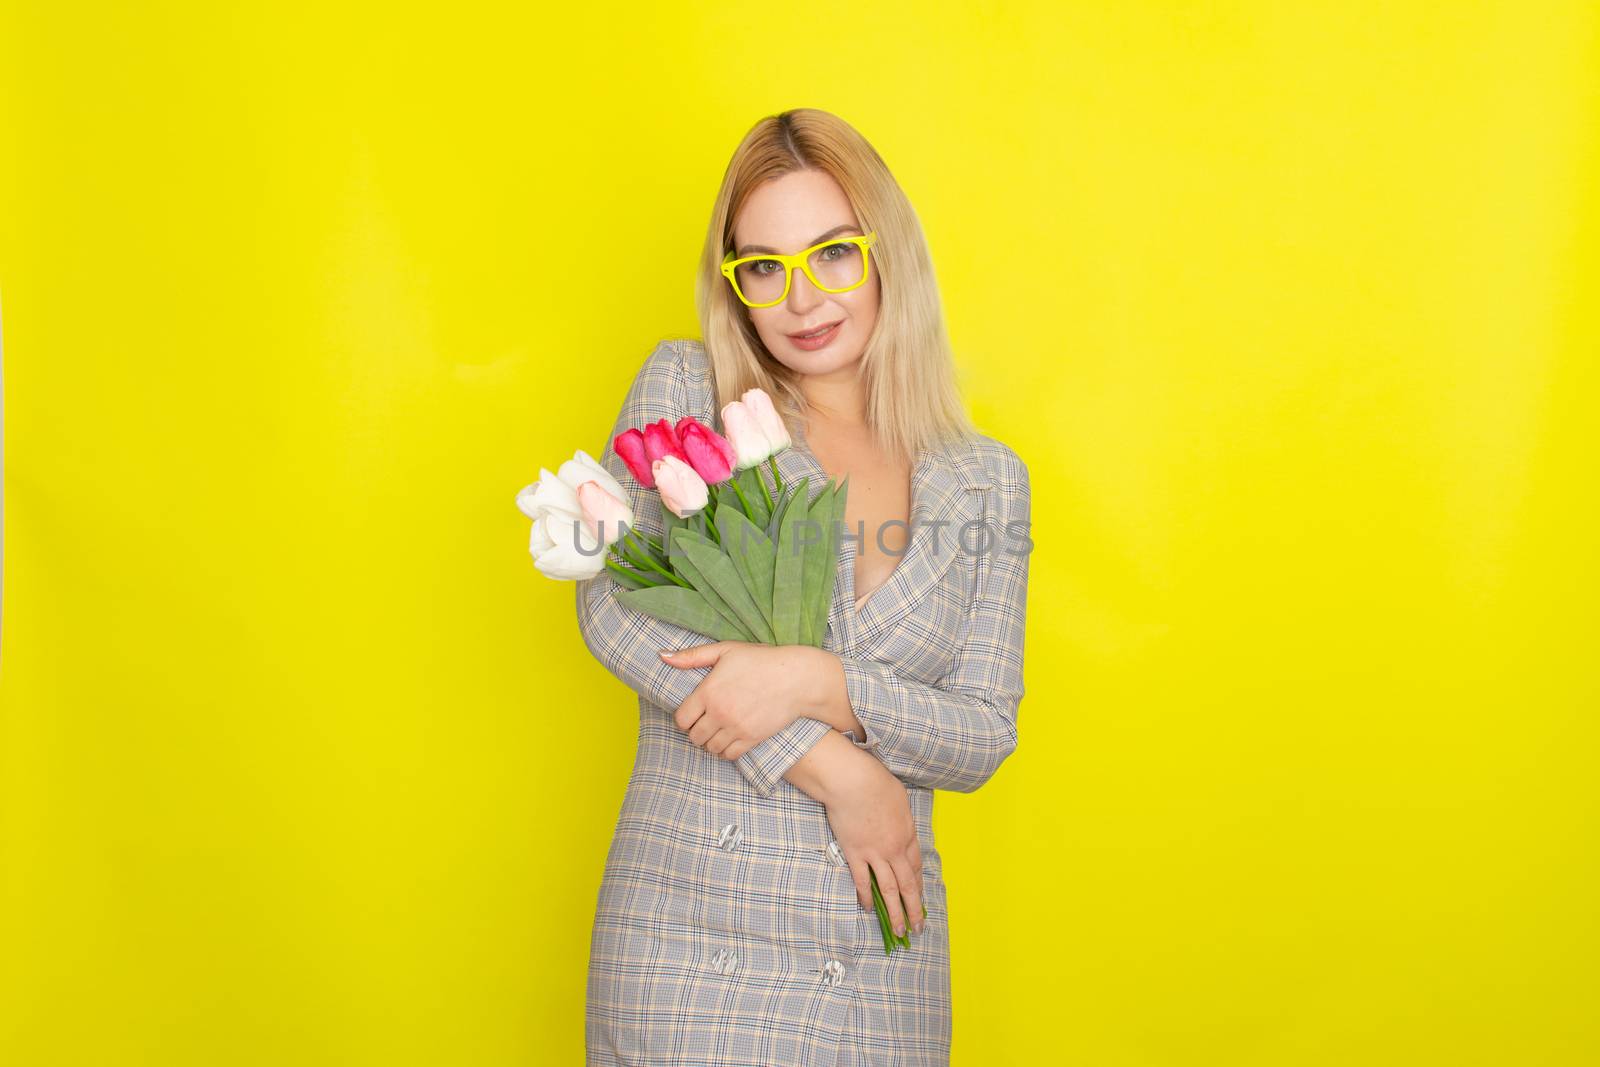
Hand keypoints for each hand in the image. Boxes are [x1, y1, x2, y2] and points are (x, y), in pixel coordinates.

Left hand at [659, 642, 817, 760]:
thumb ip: (692, 656)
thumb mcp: (725, 650)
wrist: (796, 678)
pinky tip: (729, 739)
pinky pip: (729, 755)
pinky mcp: (751, 738)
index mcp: (708, 692)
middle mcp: (719, 713)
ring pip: (710, 748)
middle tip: (704, 723)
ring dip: (710, 742)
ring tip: (717, 731)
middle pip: (694, 736)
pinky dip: (725, 751)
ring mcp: (735, 728)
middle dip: (696, 731)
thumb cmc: (760, 661)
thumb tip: (662, 656)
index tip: (692, 714)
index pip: (681, 719)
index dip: (684, 718)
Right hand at [820, 753, 925, 937]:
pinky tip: (868, 909)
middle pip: (908, 885)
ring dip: (895, 912)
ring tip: (898, 930)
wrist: (853, 781)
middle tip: (917, 928)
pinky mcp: (854, 853)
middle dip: (914, 910)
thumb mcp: (900, 799)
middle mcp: (895, 849)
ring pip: (889, 890)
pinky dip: (866, 896)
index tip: (919, 900)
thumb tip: (901, 830)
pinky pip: (862, 880)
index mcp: (908, 834)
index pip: (917, 867)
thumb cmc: (876, 783)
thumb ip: (903, 820)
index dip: (919, 886)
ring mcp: (874, 853)